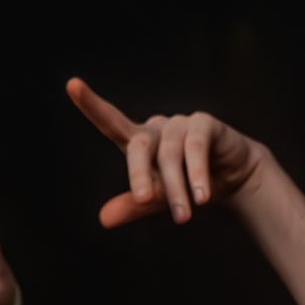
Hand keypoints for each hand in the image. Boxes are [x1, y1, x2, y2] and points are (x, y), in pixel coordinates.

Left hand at [65, 79, 268, 226]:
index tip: (72, 84)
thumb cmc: (187, 184)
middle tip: (144, 200)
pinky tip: (202, 196)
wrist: (232, 179)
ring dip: (176, 187)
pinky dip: (197, 172)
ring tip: (183, 217)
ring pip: (170, 154)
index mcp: (138, 142)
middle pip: (138, 146)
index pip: (110, 122)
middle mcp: (156, 128)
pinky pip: (197, 147)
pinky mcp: (205, 123)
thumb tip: (103, 219)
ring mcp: (180, 123)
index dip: (91, 104)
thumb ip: (133, 206)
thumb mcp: (159, 198)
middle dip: (140, 175)